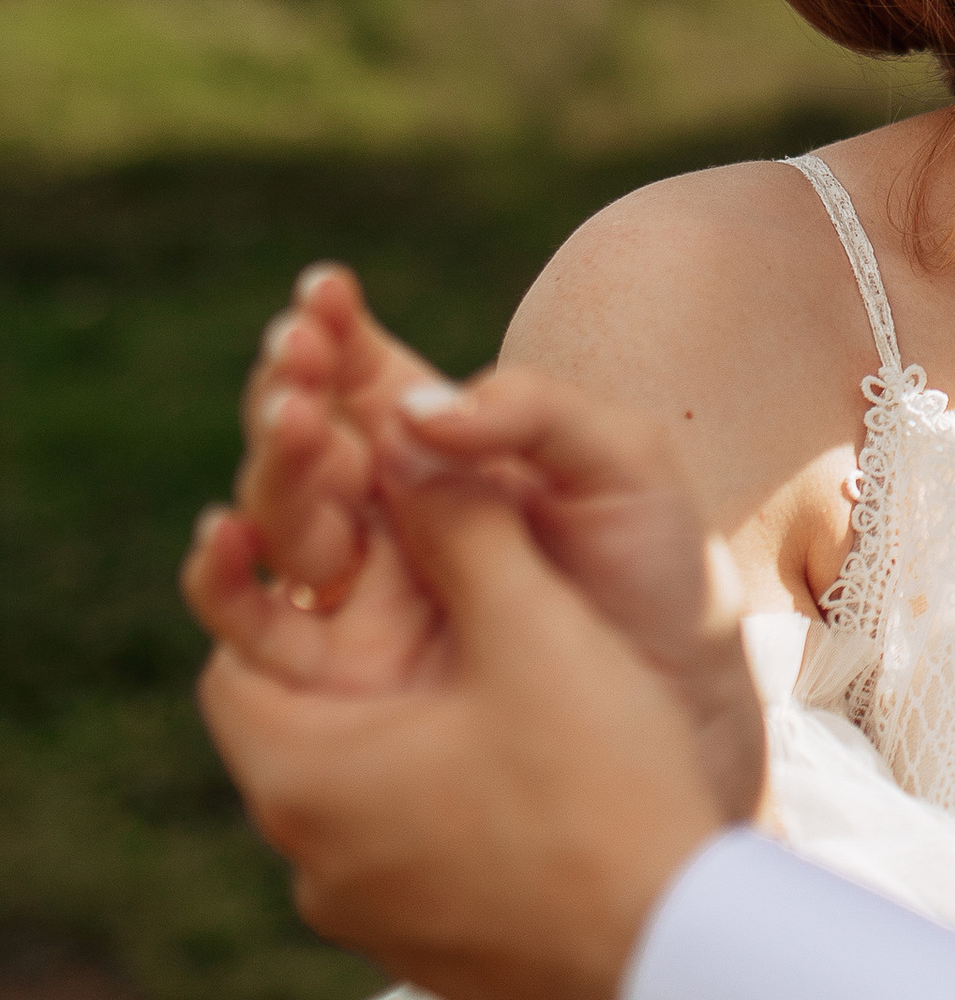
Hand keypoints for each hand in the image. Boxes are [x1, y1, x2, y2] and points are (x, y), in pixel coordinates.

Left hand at [199, 464, 727, 999]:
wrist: (671, 978)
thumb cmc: (596, 797)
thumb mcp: (534, 632)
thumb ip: (463, 528)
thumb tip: (406, 437)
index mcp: (306, 778)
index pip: (236, 662)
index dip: (278, 587)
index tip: (339, 543)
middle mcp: (315, 863)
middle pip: (301, 724)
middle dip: (356, 650)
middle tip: (422, 591)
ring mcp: (374, 921)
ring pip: (363, 789)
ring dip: (408, 723)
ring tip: (490, 668)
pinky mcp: (437, 955)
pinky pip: (414, 849)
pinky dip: (446, 792)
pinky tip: (531, 764)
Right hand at [202, 266, 764, 825]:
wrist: (685, 706)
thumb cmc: (658, 573)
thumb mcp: (619, 461)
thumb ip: (529, 413)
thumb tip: (411, 408)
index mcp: (451, 446)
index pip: (368, 374)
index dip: (336, 330)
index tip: (322, 293)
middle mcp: (392, 511)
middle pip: (306, 438)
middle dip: (291, 388)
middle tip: (296, 354)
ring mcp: (362, 590)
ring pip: (278, 515)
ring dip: (271, 464)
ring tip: (294, 423)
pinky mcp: (342, 673)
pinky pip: (258, 623)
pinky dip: (226, 578)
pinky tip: (231, 539)